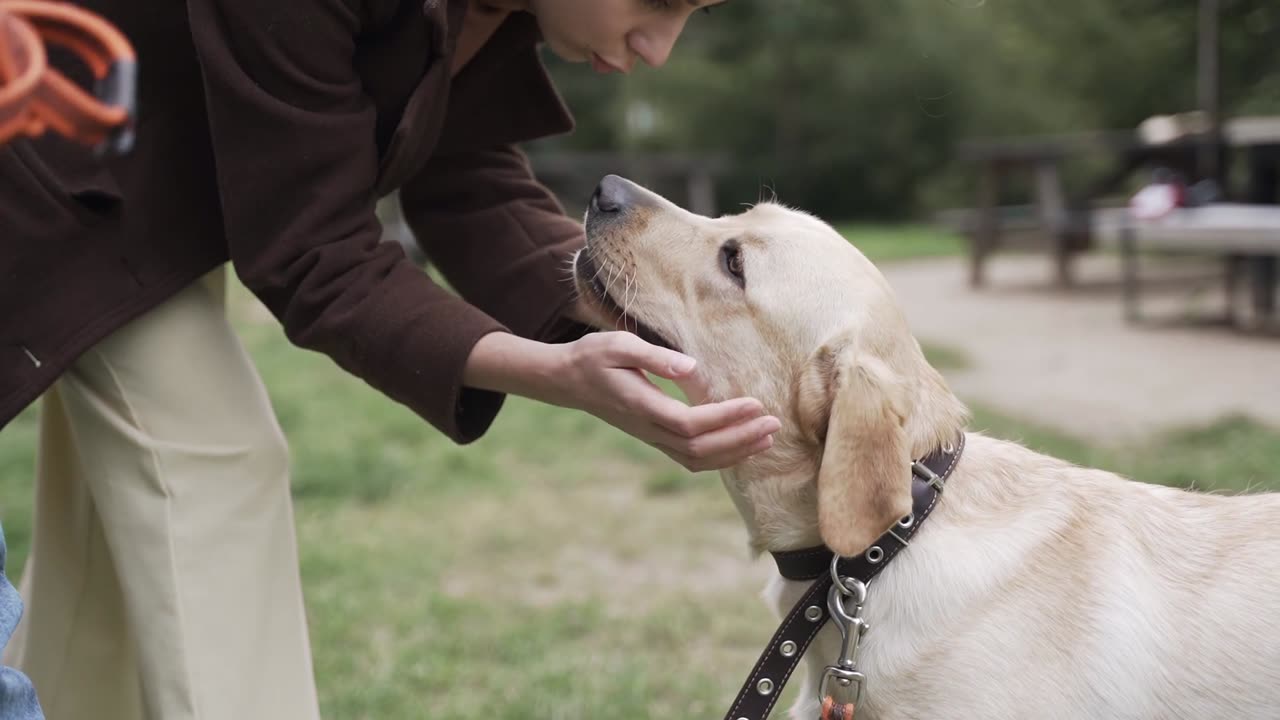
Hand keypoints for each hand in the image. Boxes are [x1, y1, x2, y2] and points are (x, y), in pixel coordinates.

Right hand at [544, 332, 780, 471]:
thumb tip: (692, 368)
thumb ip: (654, 357)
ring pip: (697, 459)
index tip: (755, 404)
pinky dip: (721, 457)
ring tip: (766, 438)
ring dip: (734, 452)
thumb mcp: (619, 345)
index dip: (725, 418)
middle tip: (773, 424)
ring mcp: (651, 438)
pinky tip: (743, 445)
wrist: (568, 381)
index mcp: (641, 405)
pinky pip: (691, 458)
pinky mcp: (655, 438)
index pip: (690, 423)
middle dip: (739, 439)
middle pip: (699, 449)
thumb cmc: (594, 356)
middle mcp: (647, 428)